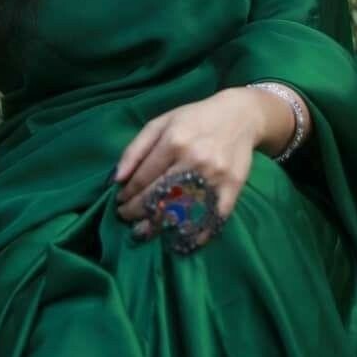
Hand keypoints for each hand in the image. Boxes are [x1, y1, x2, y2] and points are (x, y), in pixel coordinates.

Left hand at [113, 88, 263, 248]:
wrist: (240, 116)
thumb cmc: (194, 118)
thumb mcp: (161, 123)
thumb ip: (136, 148)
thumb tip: (117, 178)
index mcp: (174, 141)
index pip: (143, 178)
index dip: (127, 194)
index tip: (120, 200)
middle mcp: (194, 160)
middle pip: (159, 197)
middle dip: (137, 212)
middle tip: (127, 217)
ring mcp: (215, 177)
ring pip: (182, 211)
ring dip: (159, 226)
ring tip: (144, 231)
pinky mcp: (232, 189)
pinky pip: (212, 218)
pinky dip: (196, 234)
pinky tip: (180, 240)